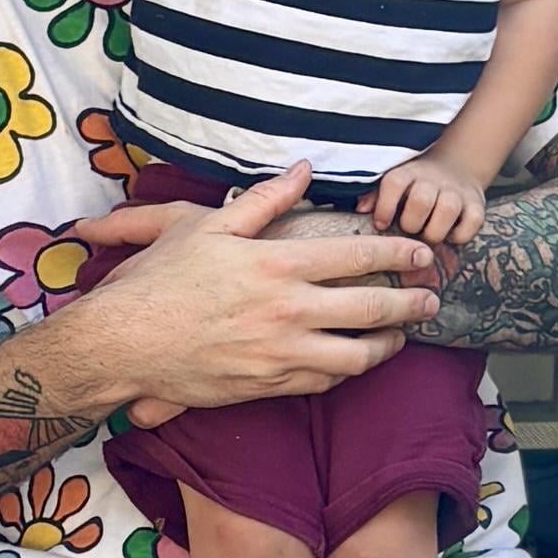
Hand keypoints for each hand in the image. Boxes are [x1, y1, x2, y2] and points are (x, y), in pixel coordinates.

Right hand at [58, 162, 439, 422]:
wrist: (126, 343)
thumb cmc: (160, 280)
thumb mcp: (209, 226)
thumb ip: (263, 200)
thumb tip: (302, 171)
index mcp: (277, 264)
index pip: (357, 256)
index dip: (397, 252)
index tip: (420, 251)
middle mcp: (288, 312)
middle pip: (371, 309)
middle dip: (410, 304)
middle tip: (431, 299)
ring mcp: (281, 354)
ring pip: (356, 356)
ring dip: (386, 346)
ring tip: (400, 338)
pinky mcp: (267, 386)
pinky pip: (323, 383)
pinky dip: (346, 371)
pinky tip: (354, 361)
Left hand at [370, 149, 490, 248]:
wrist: (457, 167)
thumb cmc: (416, 185)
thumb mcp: (396, 184)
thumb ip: (376, 196)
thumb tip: (360, 209)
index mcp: (409, 173)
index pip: (394, 183)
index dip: (385, 206)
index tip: (381, 224)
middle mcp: (433, 180)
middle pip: (420, 200)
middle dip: (411, 224)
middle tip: (410, 230)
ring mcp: (457, 192)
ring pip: (446, 211)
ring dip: (434, 232)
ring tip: (428, 235)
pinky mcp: (477, 205)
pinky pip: (470, 224)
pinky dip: (459, 236)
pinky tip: (449, 236)